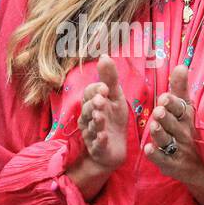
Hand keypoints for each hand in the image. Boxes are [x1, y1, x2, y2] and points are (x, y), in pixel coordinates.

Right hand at [76, 54, 128, 170]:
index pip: (89, 94)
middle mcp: (88, 118)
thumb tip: (103, 55)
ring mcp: (92, 134)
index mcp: (92, 104)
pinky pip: (97, 145)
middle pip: (87, 109)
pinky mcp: (98, 149)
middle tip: (101, 100)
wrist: (115, 148)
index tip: (105, 88)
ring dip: (96, 121)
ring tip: (101, 117)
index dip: (96, 90)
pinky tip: (104, 136)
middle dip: (94, 104)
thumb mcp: (115, 97)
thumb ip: (110, 78)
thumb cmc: (114, 120)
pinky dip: (100, 141)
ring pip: (91, 127)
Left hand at [143, 64, 203, 204]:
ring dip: (160, 133)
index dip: (173, 104)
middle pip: (173, 124)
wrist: (202, 166)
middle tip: (158, 111)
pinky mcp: (171, 165)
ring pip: (167, 141)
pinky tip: (148, 149)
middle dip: (166, 118)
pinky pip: (163, 160)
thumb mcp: (186, 109)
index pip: (181, 109)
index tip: (165, 97)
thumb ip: (181, 89)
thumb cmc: (188, 130)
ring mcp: (178, 150)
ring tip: (153, 126)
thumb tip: (180, 66)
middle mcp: (182, 133)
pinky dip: (156, 155)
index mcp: (186, 118)